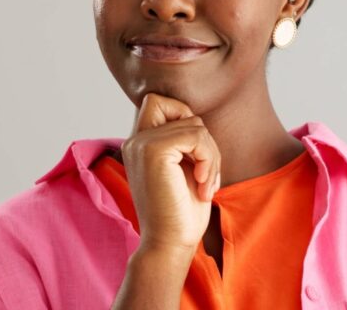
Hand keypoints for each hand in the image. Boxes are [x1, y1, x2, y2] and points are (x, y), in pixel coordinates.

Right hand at [120, 92, 221, 255]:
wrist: (169, 244)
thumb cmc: (181, 213)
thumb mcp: (184, 169)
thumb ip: (183, 142)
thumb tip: (197, 120)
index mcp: (140, 145)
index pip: (159, 102)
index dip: (182, 116)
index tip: (194, 154)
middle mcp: (135, 141)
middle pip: (178, 107)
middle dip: (201, 135)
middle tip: (205, 169)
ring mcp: (142, 144)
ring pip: (194, 124)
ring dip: (211, 154)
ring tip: (207, 183)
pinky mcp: (154, 150)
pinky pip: (196, 135)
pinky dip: (209, 159)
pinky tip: (204, 184)